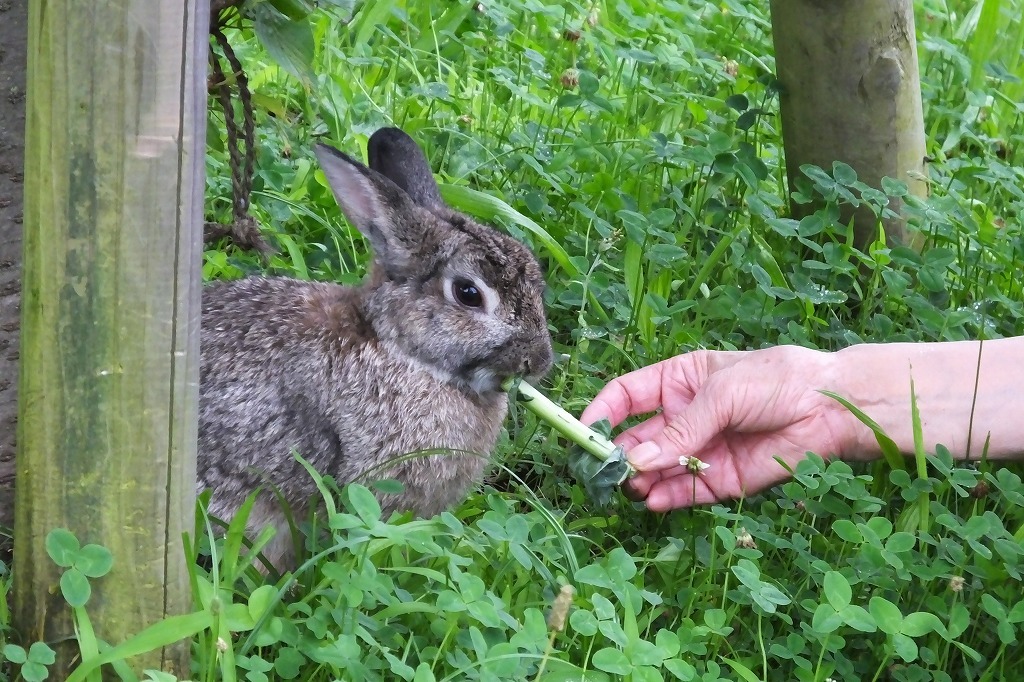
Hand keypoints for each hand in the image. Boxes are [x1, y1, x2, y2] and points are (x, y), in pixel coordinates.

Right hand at [580, 346, 863, 510]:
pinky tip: (653, 500)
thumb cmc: (775, 381)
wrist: (830, 409)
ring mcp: (700, 450)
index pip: (627, 396)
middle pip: (637, 438)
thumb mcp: (721, 393)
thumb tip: (638, 460)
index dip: (603, 411)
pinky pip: (685, 490)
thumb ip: (681, 430)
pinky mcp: (720, 479)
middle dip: (619, 454)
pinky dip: (667, 497)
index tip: (584, 431)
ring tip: (630, 487)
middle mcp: (683, 417)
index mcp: (678, 381)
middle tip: (604, 471)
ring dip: (640, 478)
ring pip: (657, 468)